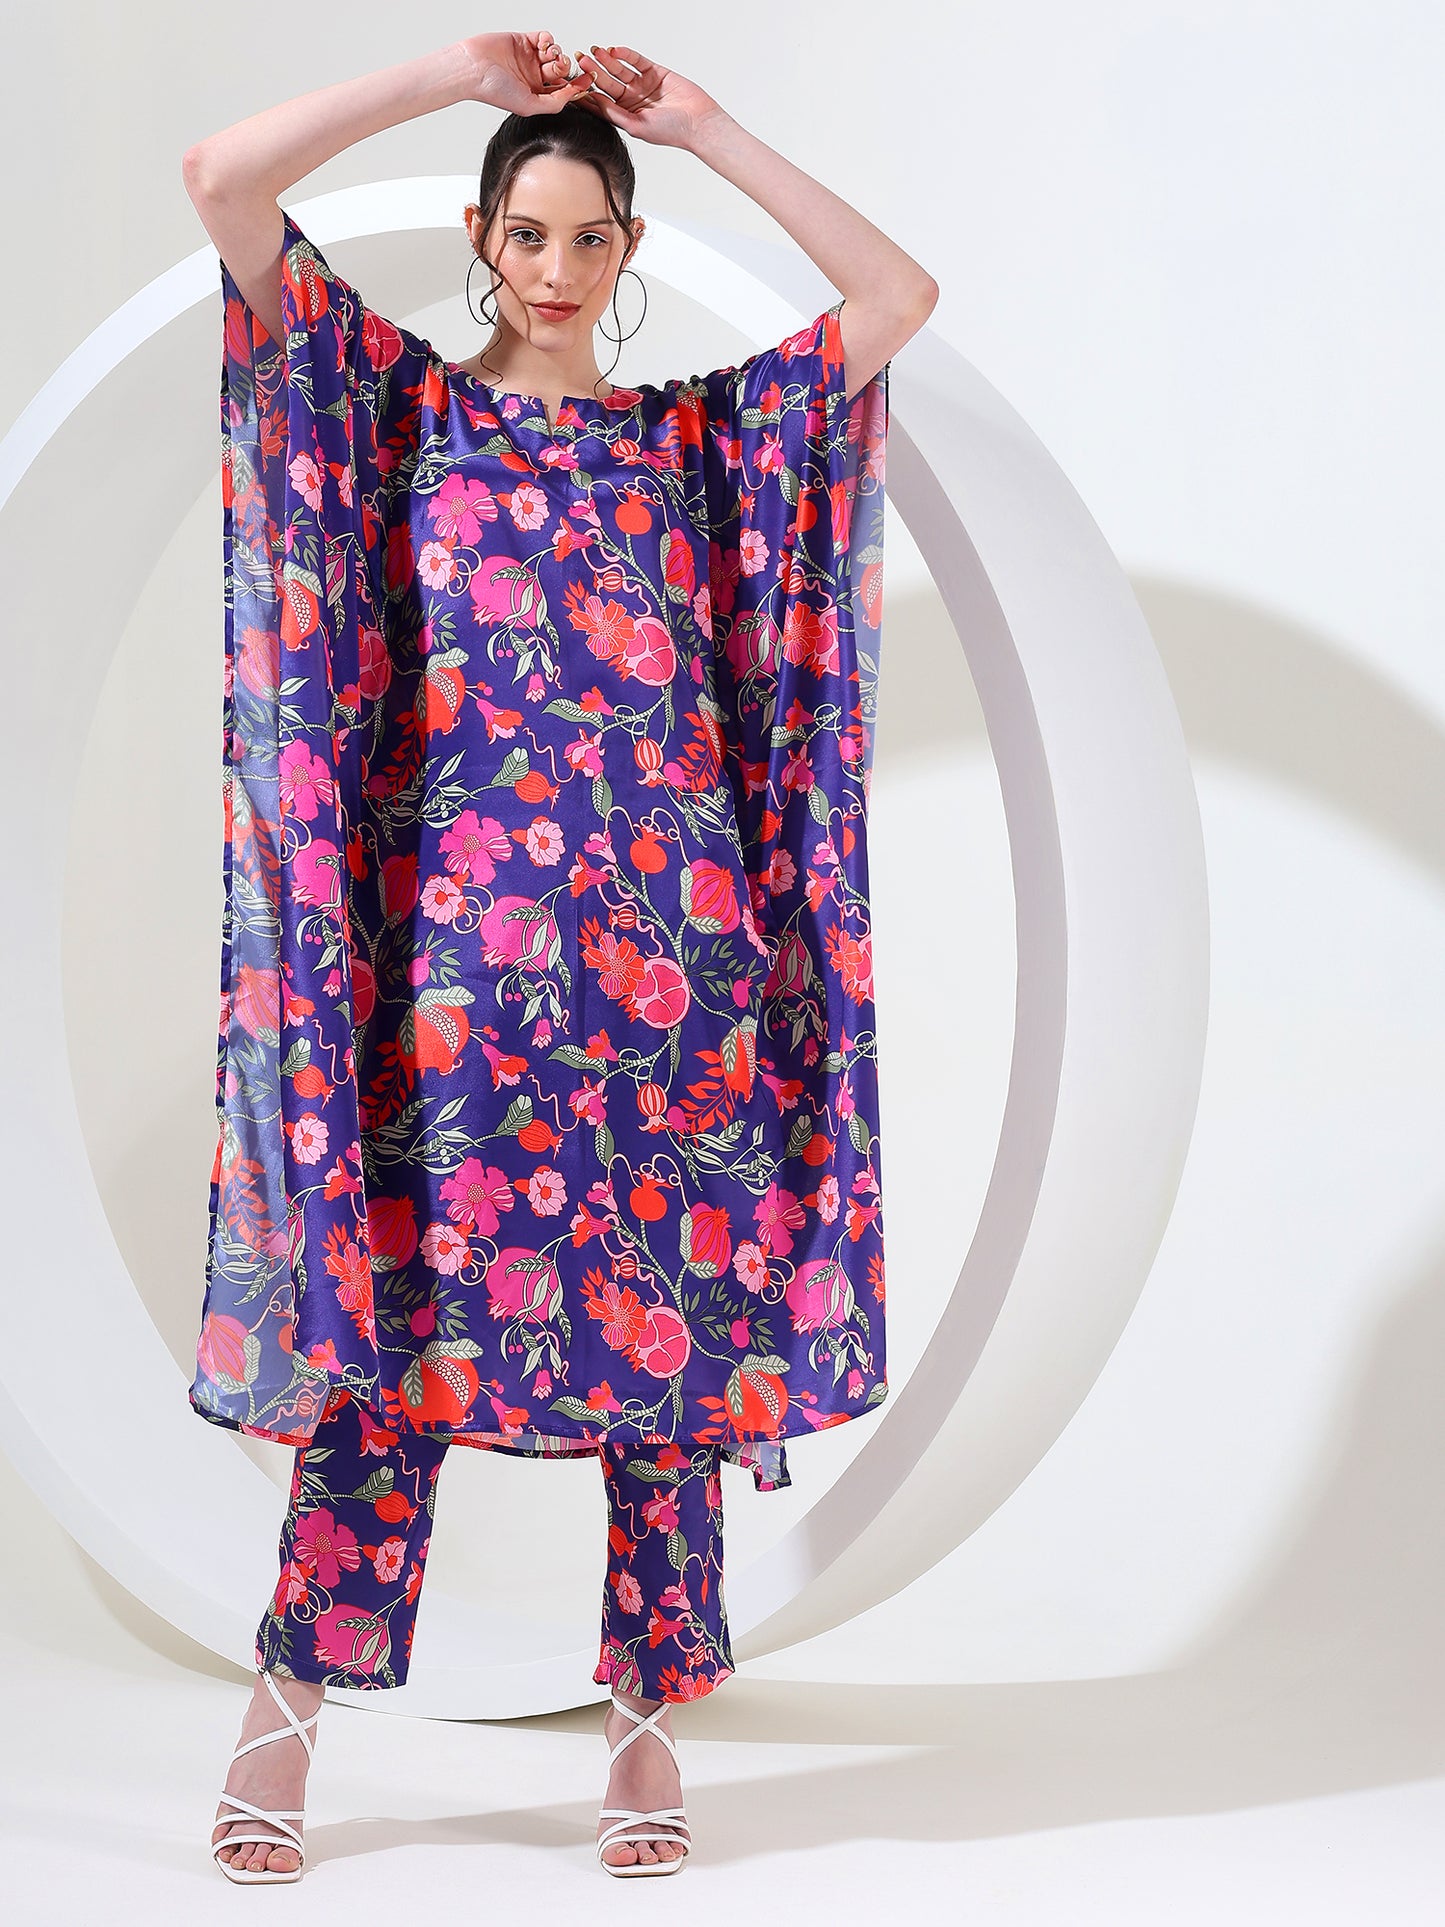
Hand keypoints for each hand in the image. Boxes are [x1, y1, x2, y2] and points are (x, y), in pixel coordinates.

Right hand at [458, 29, 592, 115]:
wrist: (474, 68)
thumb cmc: (495, 90)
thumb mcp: (529, 105)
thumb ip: (554, 103)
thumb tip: (574, 94)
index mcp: (536, 94)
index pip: (563, 90)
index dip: (578, 85)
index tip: (589, 79)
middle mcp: (534, 76)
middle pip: (561, 70)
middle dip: (566, 67)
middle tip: (561, 66)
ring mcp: (529, 58)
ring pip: (555, 53)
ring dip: (558, 52)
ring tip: (550, 56)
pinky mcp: (524, 40)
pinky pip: (545, 37)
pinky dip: (549, 39)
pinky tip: (544, 45)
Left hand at [570, 44, 726, 149]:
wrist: (698, 122)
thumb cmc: (671, 131)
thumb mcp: (637, 126)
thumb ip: (614, 114)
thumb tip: (593, 101)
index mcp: (625, 116)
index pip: (601, 103)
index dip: (587, 92)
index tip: (572, 84)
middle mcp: (631, 100)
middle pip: (607, 83)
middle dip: (594, 72)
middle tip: (580, 60)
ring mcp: (642, 85)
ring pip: (619, 70)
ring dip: (606, 60)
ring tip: (594, 51)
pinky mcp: (654, 72)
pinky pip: (636, 61)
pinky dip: (625, 54)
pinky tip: (614, 50)